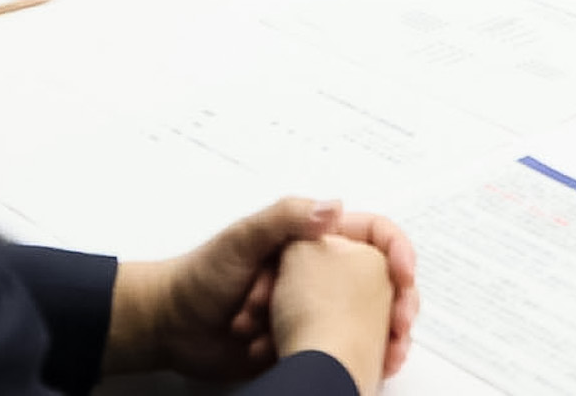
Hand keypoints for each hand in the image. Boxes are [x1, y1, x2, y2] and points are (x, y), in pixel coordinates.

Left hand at [106, 197, 414, 388]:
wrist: (172, 330)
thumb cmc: (200, 277)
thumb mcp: (242, 239)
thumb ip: (286, 218)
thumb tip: (335, 207)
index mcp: (314, 239)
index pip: (375, 235)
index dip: (398, 252)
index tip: (403, 275)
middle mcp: (323, 272)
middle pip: (382, 281)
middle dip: (398, 303)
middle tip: (400, 325)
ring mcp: (317, 308)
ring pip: (370, 319)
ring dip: (381, 335)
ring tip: (388, 353)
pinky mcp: (307, 341)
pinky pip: (345, 349)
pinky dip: (358, 359)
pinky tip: (369, 368)